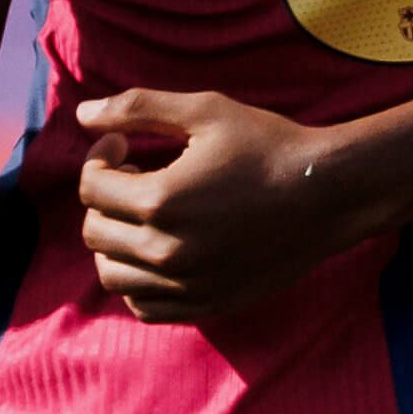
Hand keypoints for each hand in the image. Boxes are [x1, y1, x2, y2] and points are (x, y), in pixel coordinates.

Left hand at [74, 89, 364, 321]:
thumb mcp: (205, 110)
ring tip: (146, 215)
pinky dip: (138, 281)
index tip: (124, 146)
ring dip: (115, 241)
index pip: (90, 188)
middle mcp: (167, 251)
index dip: (100, 159)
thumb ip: (138, 108)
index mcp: (160, 201)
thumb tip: (82, 113)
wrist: (330, 193)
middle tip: (138, 176)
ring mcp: (187, 285)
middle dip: (105, 199)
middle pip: (94, 232)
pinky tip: (161, 250)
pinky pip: (145, 306)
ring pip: (112, 275)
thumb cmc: (270, 145)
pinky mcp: (207, 303)